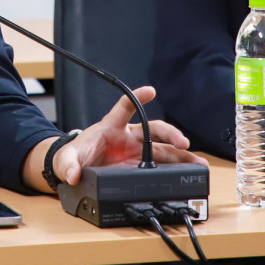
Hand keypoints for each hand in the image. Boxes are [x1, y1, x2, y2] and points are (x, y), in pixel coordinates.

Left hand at [26, 85, 205, 191]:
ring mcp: (136, 150)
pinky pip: (161, 165)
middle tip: (183, 141)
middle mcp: (128, 136)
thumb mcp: (66, 160)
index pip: (125, 107)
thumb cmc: (74, 156)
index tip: (150, 90)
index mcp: (111, 126)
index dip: (137, 97)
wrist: (76, 169)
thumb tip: (73, 174)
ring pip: (163, 149)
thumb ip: (68, 165)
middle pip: (154, 129)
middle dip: (170, 134)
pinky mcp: (139, 165)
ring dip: (181, 155)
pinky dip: (175, 169)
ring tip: (198, 163)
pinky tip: (188, 172)